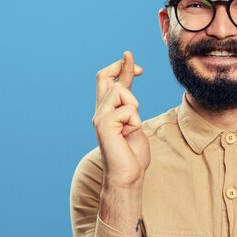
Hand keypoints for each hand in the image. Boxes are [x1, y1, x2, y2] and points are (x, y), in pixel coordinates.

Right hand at [92, 51, 149, 187]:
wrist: (128, 175)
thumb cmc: (133, 155)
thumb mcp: (135, 123)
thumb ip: (131, 106)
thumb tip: (131, 88)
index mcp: (108, 112)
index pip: (109, 82)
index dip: (120, 68)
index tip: (133, 61)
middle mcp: (100, 112)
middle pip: (105, 78)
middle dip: (121, 67)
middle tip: (136, 64)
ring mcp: (100, 117)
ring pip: (120, 91)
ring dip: (134, 106)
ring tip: (131, 126)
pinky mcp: (103, 123)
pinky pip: (128, 109)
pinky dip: (135, 121)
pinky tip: (128, 134)